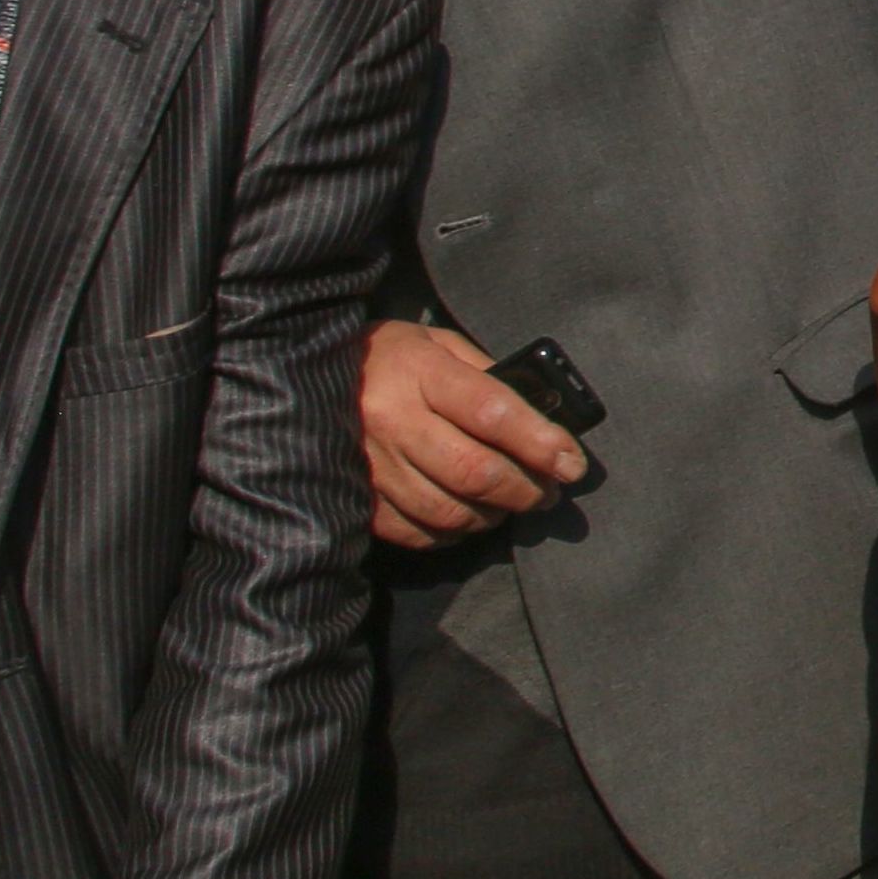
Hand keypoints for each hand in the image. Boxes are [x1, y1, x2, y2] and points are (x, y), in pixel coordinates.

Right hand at [362, 319, 587, 548]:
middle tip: (548, 492)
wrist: (304, 373)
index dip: (541, 443)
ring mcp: (370, 464)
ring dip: (493, 515)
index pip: (493, 412)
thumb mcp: (438, 345)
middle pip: (475, 472)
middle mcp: (392, 420)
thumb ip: (486, 376)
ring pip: (448, 511)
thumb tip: (542, 419)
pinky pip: (417, 532)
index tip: (573, 463)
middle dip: (525, 490)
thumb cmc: (388, 356)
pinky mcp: (356, 499)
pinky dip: (452, 533)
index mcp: (419, 372)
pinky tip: (467, 517)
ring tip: (510, 505)